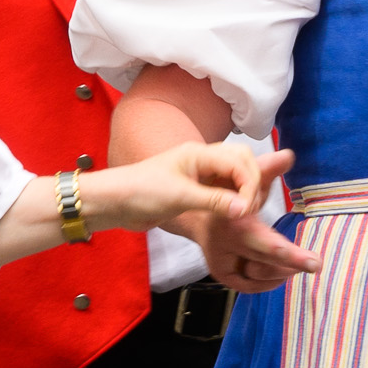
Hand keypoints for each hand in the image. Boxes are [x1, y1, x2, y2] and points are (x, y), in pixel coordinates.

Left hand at [116, 140, 315, 287]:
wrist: (115, 203)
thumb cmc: (141, 193)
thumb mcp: (179, 197)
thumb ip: (214, 201)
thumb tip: (243, 210)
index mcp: (199, 153)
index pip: (240, 161)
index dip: (250, 185)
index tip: (245, 210)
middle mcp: (204, 160)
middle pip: (244, 161)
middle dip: (253, 184)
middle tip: (246, 211)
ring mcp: (202, 174)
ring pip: (238, 174)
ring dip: (246, 191)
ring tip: (243, 213)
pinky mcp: (198, 189)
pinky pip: (226, 189)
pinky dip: (236, 199)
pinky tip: (235, 214)